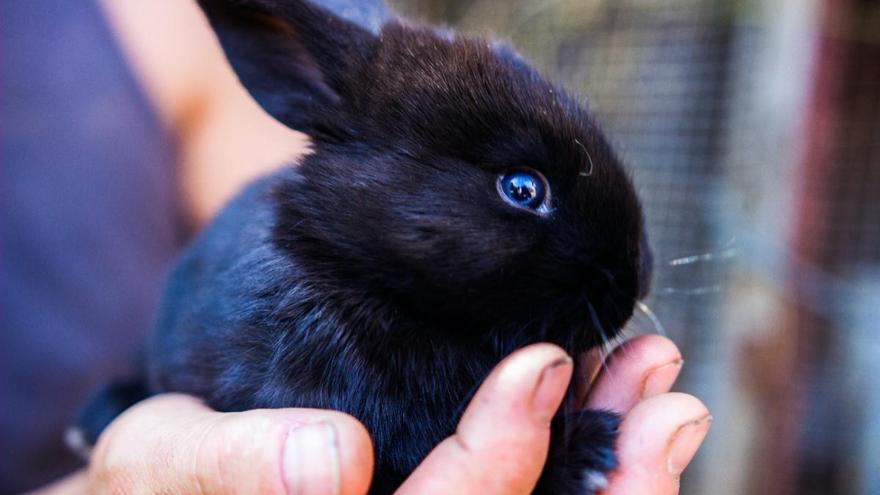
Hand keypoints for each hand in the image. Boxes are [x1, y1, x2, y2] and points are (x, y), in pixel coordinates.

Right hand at [37, 336, 707, 494]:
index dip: (499, 459)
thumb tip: (331, 462)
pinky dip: (593, 458)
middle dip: (607, 472)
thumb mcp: (162, 460)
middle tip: (662, 386)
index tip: (538, 364)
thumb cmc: (160, 478)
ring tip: (664, 387)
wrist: (173, 483)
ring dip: (619, 463)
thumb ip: (226, 467)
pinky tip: (626, 404)